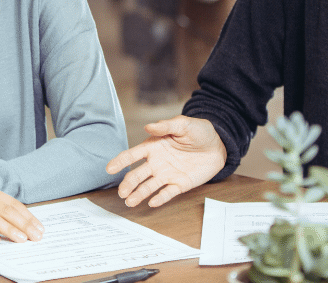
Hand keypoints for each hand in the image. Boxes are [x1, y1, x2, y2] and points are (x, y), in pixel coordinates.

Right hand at [105, 116, 225, 207]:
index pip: (133, 155)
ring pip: (149, 186)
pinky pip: (167, 193)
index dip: (120, 161)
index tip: (109, 168)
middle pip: (138, 174)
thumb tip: (148, 127)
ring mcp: (167, 174)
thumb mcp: (183, 124)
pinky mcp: (179, 184)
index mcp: (154, 146)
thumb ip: (166, 126)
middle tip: (122, 193)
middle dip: (128, 184)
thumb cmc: (198, 132)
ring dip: (139, 194)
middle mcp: (157, 162)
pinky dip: (160, 198)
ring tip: (130, 202)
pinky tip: (152, 203)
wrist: (218, 145)